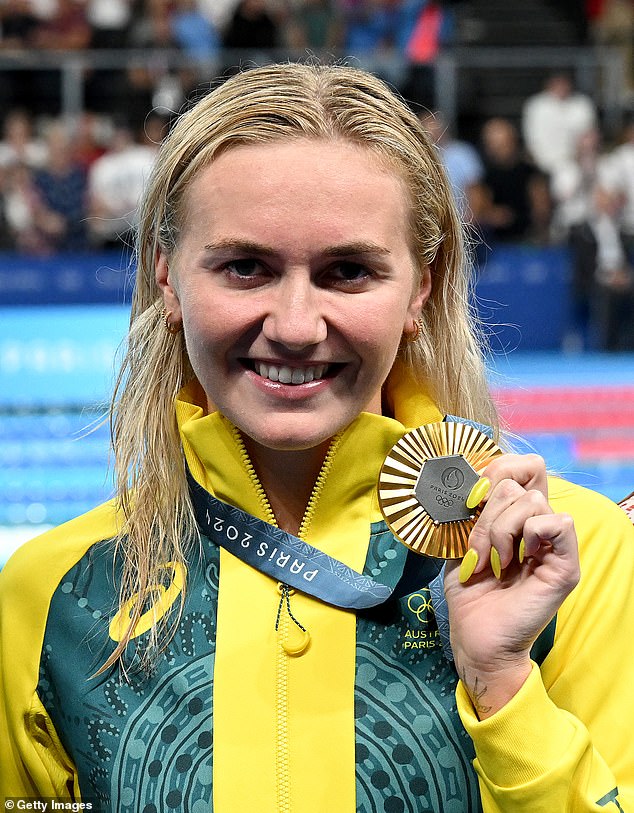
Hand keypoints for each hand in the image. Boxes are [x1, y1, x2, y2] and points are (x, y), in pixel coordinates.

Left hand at [444, 454, 579, 717]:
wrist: (475, 636)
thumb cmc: (469, 593)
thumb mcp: (462, 542)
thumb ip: (473, 509)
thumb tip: (472, 480)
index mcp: (517, 517)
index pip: (524, 467)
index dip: (497, 470)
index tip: (471, 500)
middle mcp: (539, 526)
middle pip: (521, 480)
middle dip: (488, 512)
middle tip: (478, 548)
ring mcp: (554, 545)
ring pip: (532, 500)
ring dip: (500, 530)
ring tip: (493, 562)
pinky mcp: (565, 566)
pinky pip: (558, 523)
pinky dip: (530, 534)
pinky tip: (518, 560)